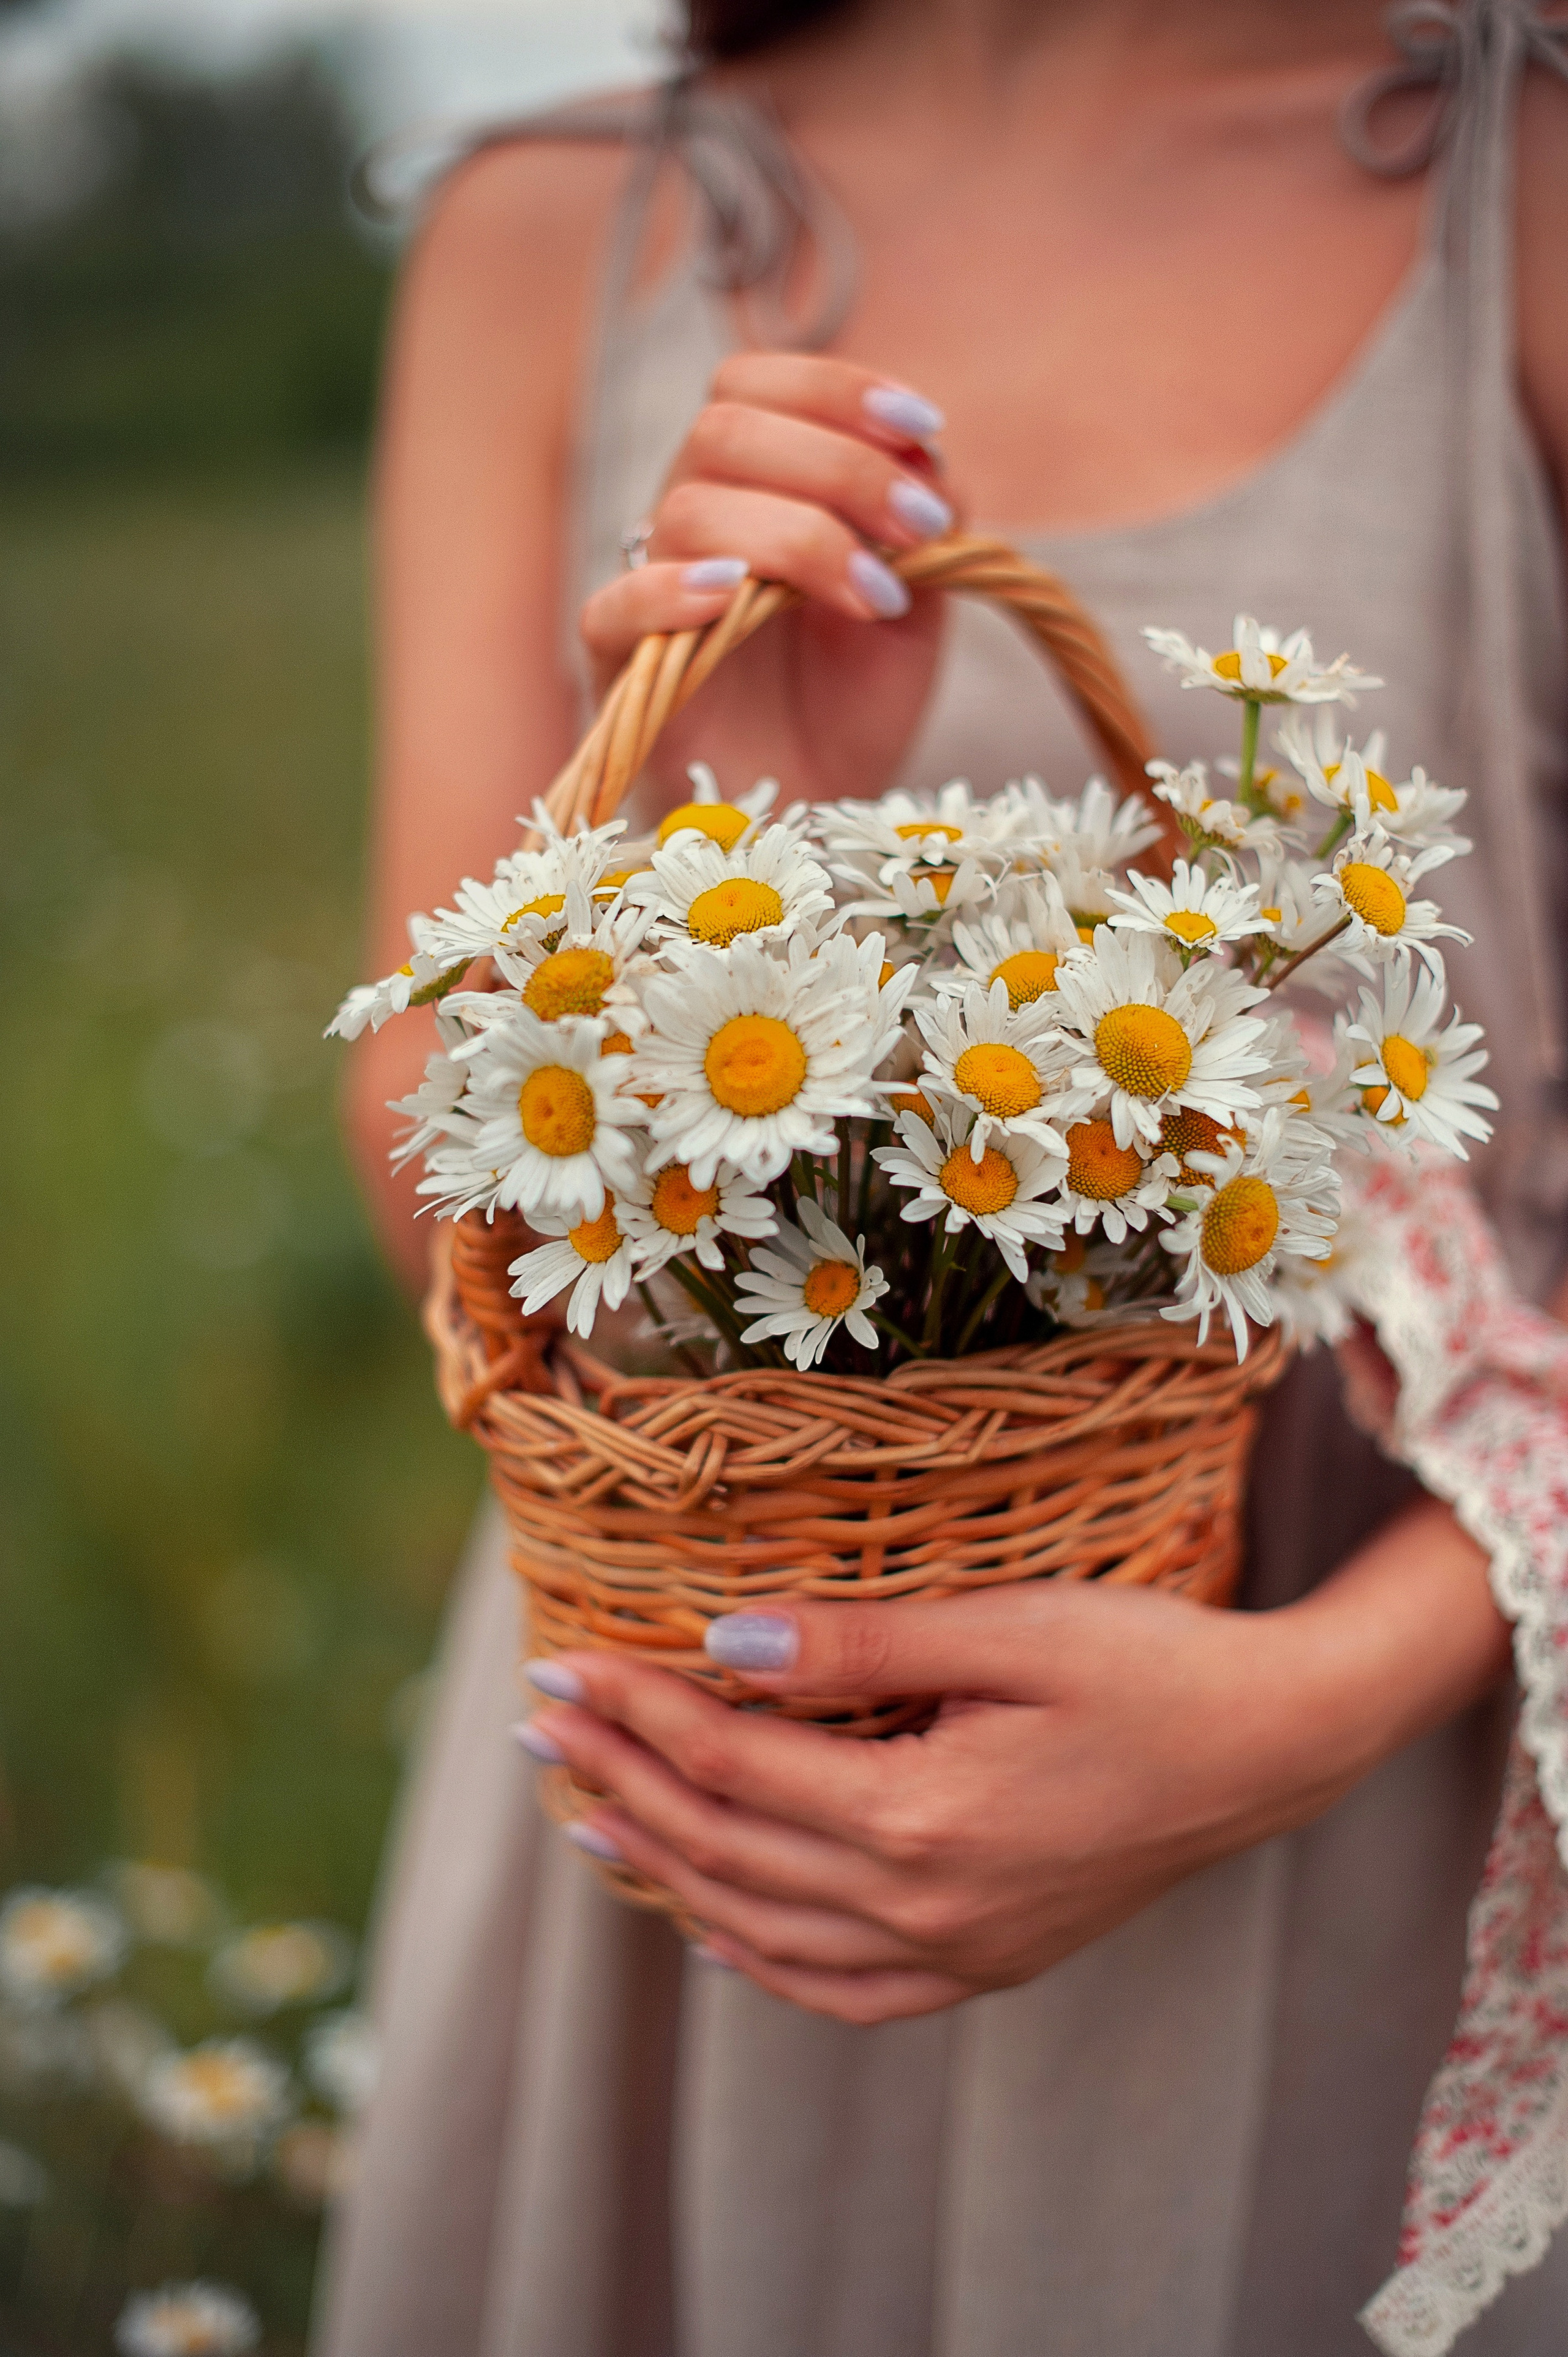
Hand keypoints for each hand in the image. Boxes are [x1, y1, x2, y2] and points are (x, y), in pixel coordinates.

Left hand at [522, 1498, 1506, 2022]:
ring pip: (766, 1927)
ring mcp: (962, 1948)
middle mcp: (927, 1905)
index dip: (635, 1713)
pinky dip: (765, 1960)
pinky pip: (848, 1991)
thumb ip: (864, 1639)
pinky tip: (717, 1931)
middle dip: (620, 1782)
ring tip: (589, 1816)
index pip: (730, 1765)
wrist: (1275, 1744)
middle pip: (726, 1850)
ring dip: (666, 1870)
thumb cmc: (1150, 1664)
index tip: (559, 1669)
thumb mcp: (1010, 1625)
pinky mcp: (993, 1959)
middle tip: (539, 1726)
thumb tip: (729, 1637)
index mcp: (922, 1817)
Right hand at [578, 356, 960, 805]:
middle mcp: (693, 520)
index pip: (758, 383)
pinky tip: (734, 600)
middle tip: (918, 527)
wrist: (811, 818)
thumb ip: (928, 527)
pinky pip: (614, 606)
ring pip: (689, 507)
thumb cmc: (850, 707)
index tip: (925, 429)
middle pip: (725, 428)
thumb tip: (930, 457)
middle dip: (839, 465)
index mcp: (752, 485)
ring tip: (874, 599)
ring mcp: (650, 588)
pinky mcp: (619, 667)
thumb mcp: (917, 608)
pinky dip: (670, 592)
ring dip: (797, 536)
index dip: (836, 388)